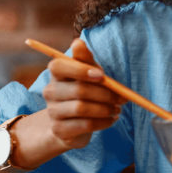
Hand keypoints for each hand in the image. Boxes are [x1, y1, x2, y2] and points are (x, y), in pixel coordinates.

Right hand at [40, 38, 124, 153]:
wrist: (74, 124)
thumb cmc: (84, 91)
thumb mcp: (88, 72)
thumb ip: (85, 59)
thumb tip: (78, 42)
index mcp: (57, 73)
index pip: (59, 66)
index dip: (80, 70)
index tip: (101, 75)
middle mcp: (50, 91)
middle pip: (78, 90)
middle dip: (106, 94)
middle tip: (122, 98)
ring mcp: (52, 112)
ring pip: (82, 108)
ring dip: (106, 109)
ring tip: (117, 109)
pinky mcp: (59, 129)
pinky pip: (85, 125)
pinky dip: (103, 122)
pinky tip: (111, 119)